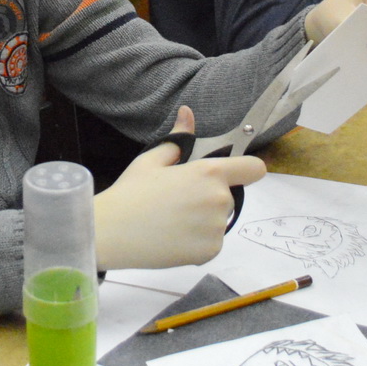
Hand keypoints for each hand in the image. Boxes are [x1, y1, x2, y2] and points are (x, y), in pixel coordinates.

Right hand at [93, 106, 264, 270]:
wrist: (112, 233)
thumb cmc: (131, 192)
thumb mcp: (151, 159)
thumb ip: (178, 139)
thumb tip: (187, 113)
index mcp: (209, 173)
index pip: (254, 169)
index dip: (246, 169)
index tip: (234, 174)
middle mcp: (220, 199)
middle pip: (229, 196)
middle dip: (210, 197)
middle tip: (178, 202)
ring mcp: (217, 228)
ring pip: (219, 220)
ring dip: (203, 220)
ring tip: (172, 222)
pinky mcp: (210, 251)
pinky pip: (211, 242)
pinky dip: (197, 242)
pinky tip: (173, 239)